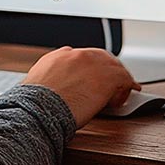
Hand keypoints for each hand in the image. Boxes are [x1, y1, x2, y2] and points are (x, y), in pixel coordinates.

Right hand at [23, 46, 139, 127]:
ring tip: (120, 91)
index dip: (90, 68)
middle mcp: (76, 55)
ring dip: (118, 77)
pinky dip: (128, 85)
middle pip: (99, 56)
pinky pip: (124, 77)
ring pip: (113, 65)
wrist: (40, 109)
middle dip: (107, 68)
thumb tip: (55, 92)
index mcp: (58, 57)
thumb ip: (51, 82)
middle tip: (112, 83)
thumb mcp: (38, 86)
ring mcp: (92, 64)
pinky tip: (128, 93)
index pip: (81, 57)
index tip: (93, 78)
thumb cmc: (36, 105)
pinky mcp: (106, 76)